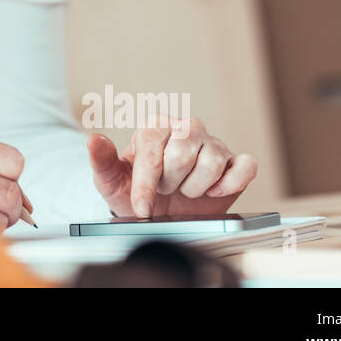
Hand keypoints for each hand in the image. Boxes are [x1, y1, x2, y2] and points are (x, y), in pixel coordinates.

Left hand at [87, 116, 256, 218]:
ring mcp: (212, 143)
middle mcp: (185, 129)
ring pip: (212, 162)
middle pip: (183, 154)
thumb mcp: (111, 181)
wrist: (160, 212)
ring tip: (185, 190)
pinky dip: (231, 183)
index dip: (147, 183)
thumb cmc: (134, 192)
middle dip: (171, 183)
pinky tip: (214, 191)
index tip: (142, 207)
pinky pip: (246, 166)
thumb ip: (102, 161)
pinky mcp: (235, 161)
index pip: (152, 149)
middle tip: (165, 190)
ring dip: (196, 187)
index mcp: (154, 128)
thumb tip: (94, 140)